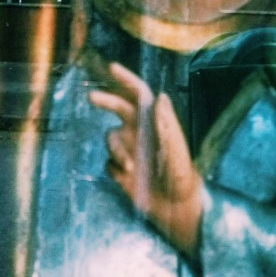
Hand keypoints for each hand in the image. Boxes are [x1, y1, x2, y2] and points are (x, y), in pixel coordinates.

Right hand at [91, 62, 201, 256]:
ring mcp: (129, 150)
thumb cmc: (182, 176)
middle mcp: (139, 132)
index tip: (112, 68)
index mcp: (154, 122)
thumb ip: (167, 124)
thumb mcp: (177, 149)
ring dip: (117, 151)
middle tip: (92, 97)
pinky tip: (128, 178)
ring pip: (110, 139)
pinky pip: (109, 163)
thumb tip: (160, 96)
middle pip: (118, 108)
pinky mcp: (120, 170)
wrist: (177, 208)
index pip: (139, 95)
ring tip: (132, 168)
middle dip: (105, 100)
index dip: (126, 79)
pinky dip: (116, 169)